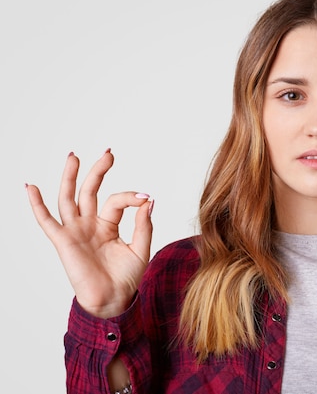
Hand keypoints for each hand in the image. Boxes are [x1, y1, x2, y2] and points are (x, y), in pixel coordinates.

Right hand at [26, 150, 153, 317]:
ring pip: (69, 199)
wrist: (114, 300)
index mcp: (108, 225)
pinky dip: (37, 205)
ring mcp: (76, 231)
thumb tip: (148, 199)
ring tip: (74, 156)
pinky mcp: (64, 242)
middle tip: (108, 153)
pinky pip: (47, 222)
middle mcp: (90, 225)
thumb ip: (144, 225)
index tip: (145, 196)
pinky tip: (31, 187)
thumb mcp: (141, 248)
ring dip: (70, 177)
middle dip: (98, 171)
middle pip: (90, 191)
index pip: (116, 201)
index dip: (131, 196)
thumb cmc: (127, 277)